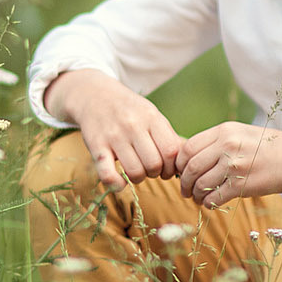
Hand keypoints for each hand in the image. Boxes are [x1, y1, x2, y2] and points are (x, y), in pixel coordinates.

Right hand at [42, 69, 183, 190]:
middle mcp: (133, 126)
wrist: (95, 96)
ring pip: (135, 172)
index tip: (167, 168)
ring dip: (138, 178)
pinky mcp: (96, 146)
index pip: (171, 151)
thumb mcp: (152, 115)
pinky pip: (108, 175)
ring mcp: (113, 136)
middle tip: (150, 169)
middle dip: (155, 173)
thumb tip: (186, 162)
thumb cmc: (129, 110)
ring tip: (136, 171)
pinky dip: (117, 185)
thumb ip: (168, 137)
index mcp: (151, 118)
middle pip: (154, 164)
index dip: (172, 167)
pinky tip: (120, 182)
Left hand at [178, 123, 281, 208]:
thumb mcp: (240, 133)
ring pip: (200, 185)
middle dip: (184, 182)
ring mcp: (235, 166)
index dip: (179, 163)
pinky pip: (214, 198)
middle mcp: (227, 146)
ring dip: (195, 195)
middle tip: (185, 190)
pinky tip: (209, 203)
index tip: (180, 171)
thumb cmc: (267, 147)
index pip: (188, 147)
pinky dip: (207, 204)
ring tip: (197, 198)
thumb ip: (216, 141)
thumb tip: (188, 157)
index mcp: (224, 131)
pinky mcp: (242, 185)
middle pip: (190, 167)